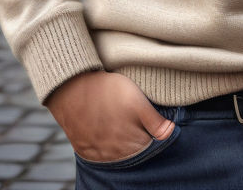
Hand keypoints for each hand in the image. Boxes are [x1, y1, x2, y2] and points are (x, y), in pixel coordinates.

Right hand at [46, 70, 174, 162]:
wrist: (71, 87)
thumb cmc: (107, 91)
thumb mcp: (137, 100)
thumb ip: (155, 121)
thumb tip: (171, 133)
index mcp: (132, 145)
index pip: (151, 145)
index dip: (153, 131)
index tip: (150, 118)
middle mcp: (115, 155)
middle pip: (134, 150)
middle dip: (138, 136)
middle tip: (133, 116)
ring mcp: (98, 154)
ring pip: (118, 152)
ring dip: (122, 140)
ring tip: (119, 119)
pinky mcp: (84, 149)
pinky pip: (100, 151)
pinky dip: (106, 142)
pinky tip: (106, 126)